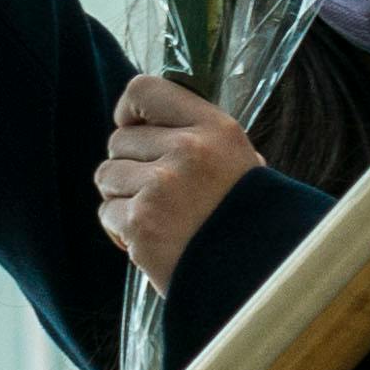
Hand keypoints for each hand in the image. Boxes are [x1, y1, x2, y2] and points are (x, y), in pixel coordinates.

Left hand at [95, 76, 260, 290]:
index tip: (133, 128)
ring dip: (123, 198)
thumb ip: (199, 141)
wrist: (263, 279)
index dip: (130, 111)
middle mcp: (187, 150)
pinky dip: (121, 229)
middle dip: (130, 167)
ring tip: (158, 218)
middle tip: (159, 194)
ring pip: (106, 176)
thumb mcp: (241, 164)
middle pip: (119, 141)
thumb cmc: (251, 223)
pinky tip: (152, 240)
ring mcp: (161, 187)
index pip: (145, 90)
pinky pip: (107, 212)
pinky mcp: (141, 223)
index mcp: (215, 129)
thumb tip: (149, 126)